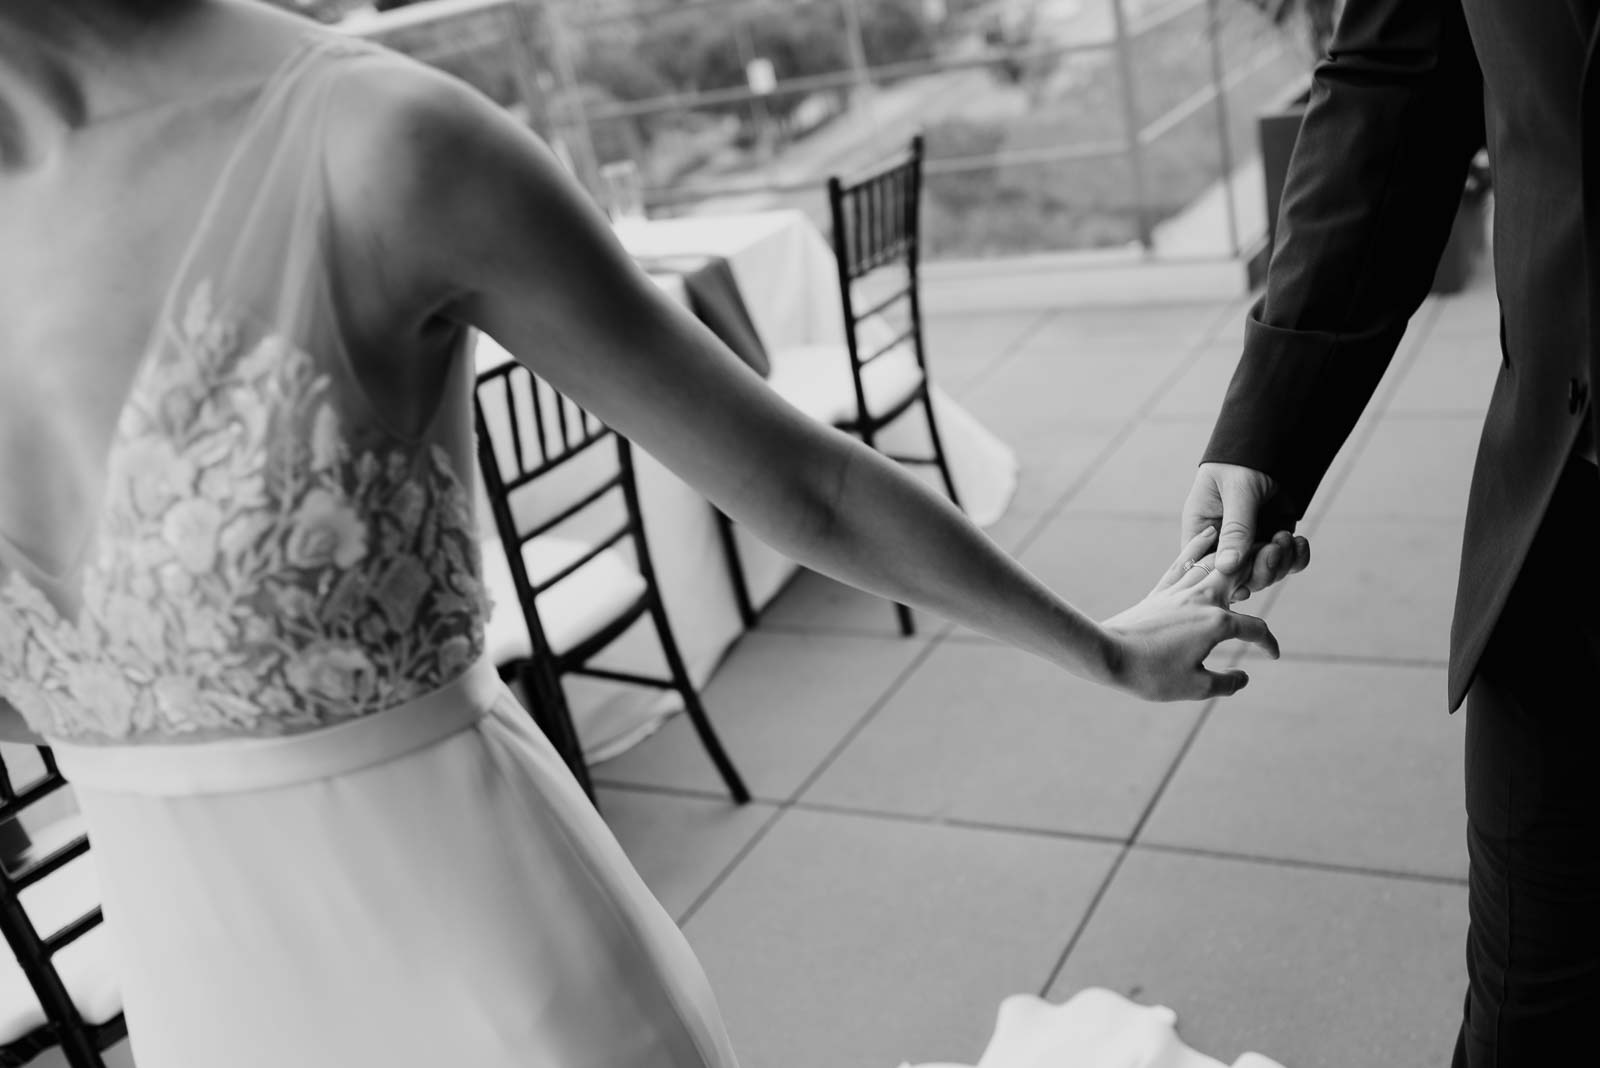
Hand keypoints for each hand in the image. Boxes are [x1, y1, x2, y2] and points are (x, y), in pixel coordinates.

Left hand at [1100, 527, 1279, 701]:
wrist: (1107, 654)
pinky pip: (1183, 563)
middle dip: (1262, 565)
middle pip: (1240, 573)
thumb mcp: (1195, 687)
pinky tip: (1209, 534)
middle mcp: (1202, 599)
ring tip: (1254, 541)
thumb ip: (1226, 683)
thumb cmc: (1151, 674)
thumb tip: (1244, 678)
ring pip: (1214, 563)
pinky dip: (1198, 547)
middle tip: (1280, 555)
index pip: (1254, 629)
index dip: (1268, 643)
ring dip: (1236, 552)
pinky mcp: (1160, 592)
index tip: (1273, 655)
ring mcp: (1179, 592)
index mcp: (1217, 623)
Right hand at [1181, 462, 1308, 602]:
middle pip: (1237, 577)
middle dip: (1259, 569)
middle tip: (1273, 548)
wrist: (1275, 441)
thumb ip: (1236, 529)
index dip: (1221, 578)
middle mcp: (1224, 541)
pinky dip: (1296, 557)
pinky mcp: (1275, 539)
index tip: (1243, 575)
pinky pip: (1286, 562)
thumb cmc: (1244, 459)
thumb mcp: (1238, 492)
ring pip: (1264, 574)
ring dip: (1280, 562)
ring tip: (1286, 537)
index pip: (1203, 567)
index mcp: (1202, 528)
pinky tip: (1299, 541)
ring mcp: (1251, 542)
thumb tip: (1227, 568)